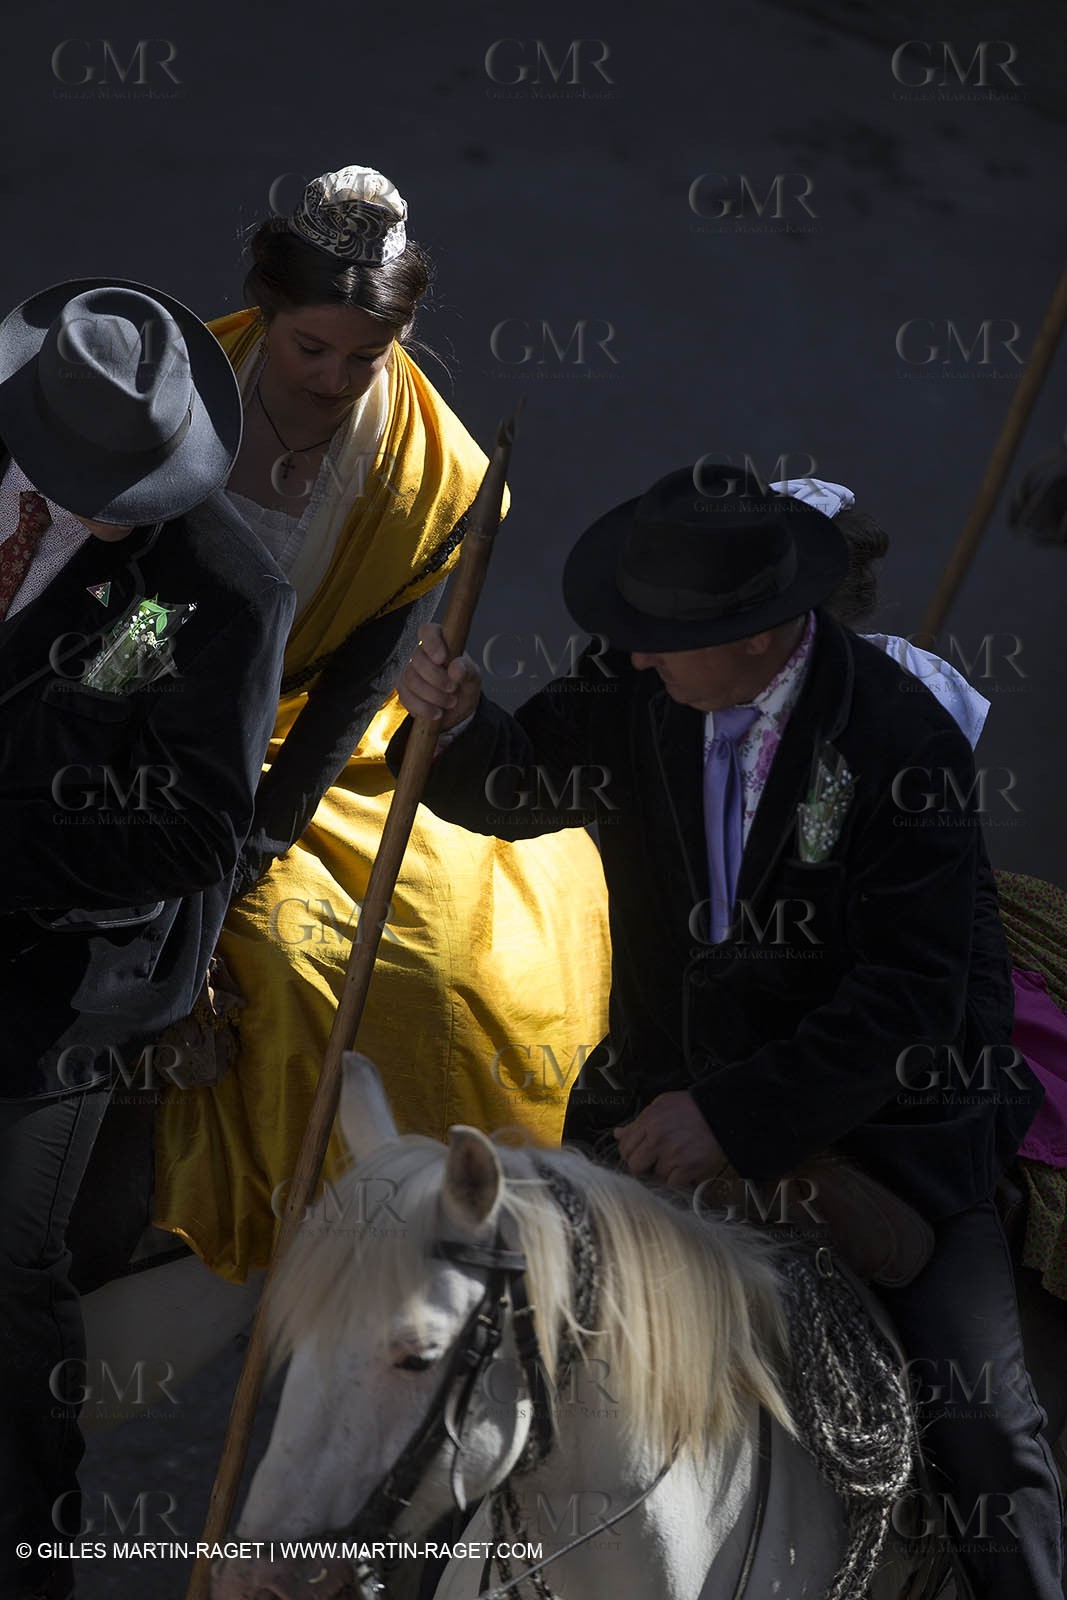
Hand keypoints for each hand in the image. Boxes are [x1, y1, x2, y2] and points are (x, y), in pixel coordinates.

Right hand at [397, 620, 481, 729]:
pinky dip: (423, 708)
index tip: (442, 659)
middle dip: (436, 678)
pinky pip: (406, 697)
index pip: (428, 631)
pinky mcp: (404, 690)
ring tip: (450, 703)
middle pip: (417, 658)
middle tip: (453, 689)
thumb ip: (468, 670)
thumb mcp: (473, 678)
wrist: (457, 710)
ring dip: (432, 695)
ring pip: (411, 679)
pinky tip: (437, 713)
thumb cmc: (464, 686)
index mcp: (440, 642)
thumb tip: (456, 668)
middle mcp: (422, 654)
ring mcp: (410, 671)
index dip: (432, 643)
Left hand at [614, 1091, 728, 1189]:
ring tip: (676, 1158)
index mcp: (649, 1122)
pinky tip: (684, 1166)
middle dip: (643, 1165)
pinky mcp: (687, 1168)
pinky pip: (672, 1183)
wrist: (721, 1114)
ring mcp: (672, 1155)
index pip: (625, 1147)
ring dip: (664, 1171)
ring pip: (654, 1175)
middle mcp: (657, 1139)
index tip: (639, 1153)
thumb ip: (638, 1121)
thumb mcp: (662, 1106)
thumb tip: (618, 1134)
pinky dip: (678, 1178)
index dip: (630, 1152)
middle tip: (655, 1159)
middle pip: (634, 1165)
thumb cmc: (692, 1108)